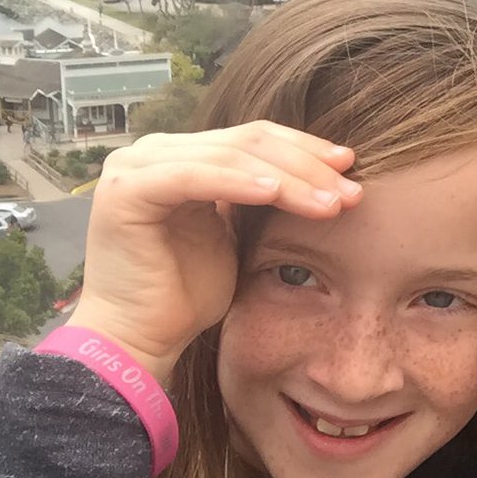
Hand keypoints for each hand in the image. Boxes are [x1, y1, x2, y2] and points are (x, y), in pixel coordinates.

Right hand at [67, 121, 361, 382]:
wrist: (138, 339)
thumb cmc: (187, 294)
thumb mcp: (237, 234)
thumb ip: (262, 196)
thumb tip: (326, 173)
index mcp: (182, 154)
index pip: (255, 138)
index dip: (306, 149)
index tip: (350, 168)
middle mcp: (155, 151)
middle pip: (248, 141)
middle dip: (306, 165)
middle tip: (350, 189)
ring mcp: (136, 166)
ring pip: (231, 156)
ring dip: (288, 179)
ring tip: (329, 202)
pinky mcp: (126, 190)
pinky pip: (196, 177)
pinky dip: (240, 183)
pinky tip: (276, 193)